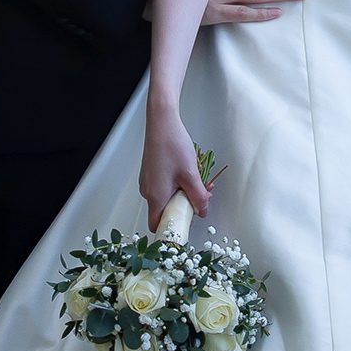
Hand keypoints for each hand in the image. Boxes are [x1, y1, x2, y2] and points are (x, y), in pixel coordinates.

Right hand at [140, 103, 210, 225]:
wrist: (161, 122)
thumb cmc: (173, 145)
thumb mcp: (191, 174)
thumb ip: (198, 197)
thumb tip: (202, 212)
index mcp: (155, 196)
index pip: (158, 225)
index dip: (172, 229)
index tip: (187, 225)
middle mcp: (148, 192)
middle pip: (164, 212)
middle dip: (182, 209)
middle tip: (199, 199)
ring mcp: (148, 182)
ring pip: (165, 199)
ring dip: (181, 196)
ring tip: (195, 183)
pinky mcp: (150, 173)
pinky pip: (163, 188)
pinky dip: (175, 187)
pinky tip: (186, 174)